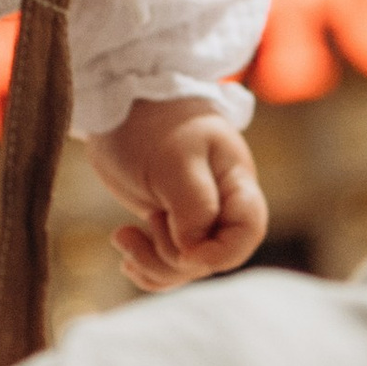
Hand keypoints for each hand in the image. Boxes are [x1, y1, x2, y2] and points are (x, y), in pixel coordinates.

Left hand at [87, 96, 267, 291]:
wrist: (118, 101)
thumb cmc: (151, 121)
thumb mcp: (174, 160)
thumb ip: (194, 207)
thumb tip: (195, 251)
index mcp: (233, 182)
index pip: (247, 232)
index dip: (220, 253)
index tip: (184, 252)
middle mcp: (219, 203)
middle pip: (213, 256)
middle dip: (175, 256)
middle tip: (146, 224)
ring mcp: (192, 215)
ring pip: (186, 265)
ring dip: (153, 262)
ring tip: (122, 237)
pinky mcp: (167, 221)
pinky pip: (166, 261)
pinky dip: (145, 264)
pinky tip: (124, 244)